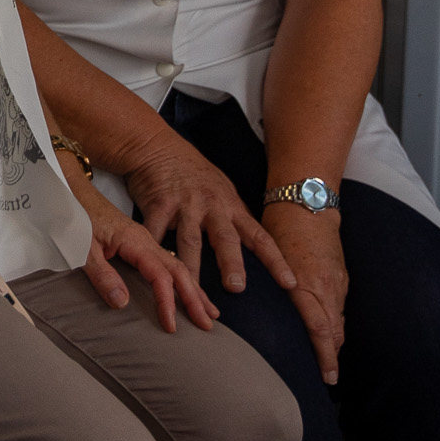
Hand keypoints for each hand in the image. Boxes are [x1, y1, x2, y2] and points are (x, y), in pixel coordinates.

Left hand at [55, 156, 217, 330]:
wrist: (71, 191)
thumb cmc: (76, 219)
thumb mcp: (83, 248)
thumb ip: (101, 275)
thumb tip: (122, 303)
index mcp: (134, 241)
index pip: (160, 275)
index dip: (167, 301)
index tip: (171, 325)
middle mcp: (145, 241)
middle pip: (178, 271)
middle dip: (194, 298)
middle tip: (207, 324)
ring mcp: (145, 241)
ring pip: (178, 266)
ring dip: (194, 290)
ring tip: (210, 313)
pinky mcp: (140, 243)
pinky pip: (168, 263)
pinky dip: (183, 279)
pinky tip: (189, 290)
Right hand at [122, 133, 297, 298]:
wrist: (158, 147)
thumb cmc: (193, 173)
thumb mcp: (221, 192)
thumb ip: (233, 218)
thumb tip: (254, 247)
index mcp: (231, 207)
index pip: (259, 237)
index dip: (276, 261)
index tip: (290, 284)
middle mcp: (212, 206)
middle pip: (226, 239)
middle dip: (232, 263)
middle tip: (237, 287)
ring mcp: (185, 205)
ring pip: (189, 241)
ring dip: (192, 268)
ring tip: (191, 293)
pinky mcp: (159, 204)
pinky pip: (155, 231)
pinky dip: (153, 250)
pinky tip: (149, 268)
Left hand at [266, 205, 348, 382]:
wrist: (308, 203)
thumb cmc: (280, 228)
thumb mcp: (269, 259)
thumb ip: (269, 287)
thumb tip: (254, 311)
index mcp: (306, 285)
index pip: (319, 329)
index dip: (324, 356)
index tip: (325, 377)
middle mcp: (326, 287)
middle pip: (334, 331)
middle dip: (332, 357)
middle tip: (328, 379)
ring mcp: (336, 282)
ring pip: (339, 321)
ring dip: (334, 344)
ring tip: (327, 364)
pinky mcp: (341, 276)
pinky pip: (339, 307)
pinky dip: (335, 324)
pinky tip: (328, 335)